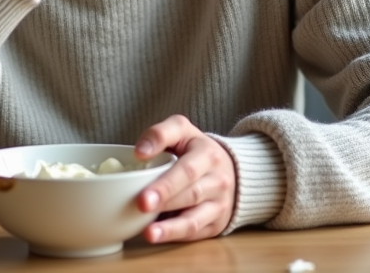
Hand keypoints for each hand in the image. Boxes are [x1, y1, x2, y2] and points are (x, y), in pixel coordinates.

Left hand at [134, 115, 235, 243]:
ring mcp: (219, 205)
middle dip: (166, 198)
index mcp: (208, 154)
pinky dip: (175, 235)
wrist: (231, 170)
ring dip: (171, 227)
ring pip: (194, 218)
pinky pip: (195, 233)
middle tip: (142, 203)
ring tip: (148, 233)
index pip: (187, 166)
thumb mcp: (182, 132)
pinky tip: (157, 236)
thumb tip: (139, 152)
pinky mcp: (215, 224)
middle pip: (191, 192)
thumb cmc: (196, 150)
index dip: (166, 172)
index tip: (140, 160)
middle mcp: (218, 181)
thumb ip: (160, 134)